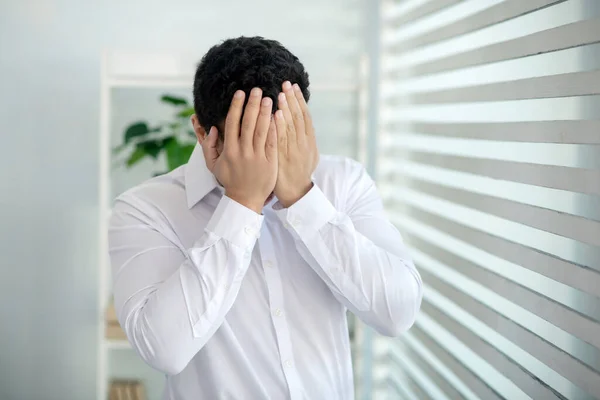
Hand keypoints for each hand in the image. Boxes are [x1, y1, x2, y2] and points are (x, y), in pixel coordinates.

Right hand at [201, 88, 277, 213]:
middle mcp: (242, 152)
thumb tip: (211, 128)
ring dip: (265, 113)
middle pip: (248, 123)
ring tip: (270, 98)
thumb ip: (209, 147)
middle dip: (252, 105)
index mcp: (229, 150)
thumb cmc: (230, 180)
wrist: (245, 199)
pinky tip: (278, 116)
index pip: (232, 123)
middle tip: (257, 89)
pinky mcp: (270, 162)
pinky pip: (272, 142)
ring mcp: (257, 157)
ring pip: (261, 131)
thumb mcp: (213, 165)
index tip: (240, 93)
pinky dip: (274, 129)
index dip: (237, 106)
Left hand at [273, 81, 318, 207]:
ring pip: (290, 126)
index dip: (300, 100)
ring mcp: (293, 151)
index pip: (305, 116)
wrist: (296, 192)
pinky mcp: (283, 158)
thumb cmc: (300, 172)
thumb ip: (306, 138)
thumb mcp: (310, 154)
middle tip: (286, 84)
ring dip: (285, 109)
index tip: (294, 87)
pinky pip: (280, 139)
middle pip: (298, 117)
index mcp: (310, 141)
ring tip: (280, 94)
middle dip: (292, 99)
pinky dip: (278, 126)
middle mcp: (303, 144)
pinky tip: (274, 114)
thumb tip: (305, 121)